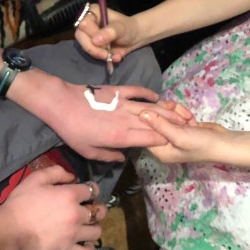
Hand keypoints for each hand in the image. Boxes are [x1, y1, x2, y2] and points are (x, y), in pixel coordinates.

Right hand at [0, 166, 106, 249]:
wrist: (9, 230)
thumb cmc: (20, 203)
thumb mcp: (35, 179)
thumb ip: (56, 172)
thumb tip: (72, 177)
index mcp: (70, 195)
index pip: (92, 190)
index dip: (91, 189)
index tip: (87, 191)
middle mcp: (77, 214)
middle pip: (99, 211)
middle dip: (98, 208)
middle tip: (90, 208)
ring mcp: (73, 234)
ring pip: (97, 232)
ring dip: (94, 227)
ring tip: (87, 226)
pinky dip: (89, 248)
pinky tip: (85, 243)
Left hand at [34, 80, 194, 161]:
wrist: (61, 103)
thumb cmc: (72, 131)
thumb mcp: (88, 151)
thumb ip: (108, 156)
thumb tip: (123, 158)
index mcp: (120, 136)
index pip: (149, 139)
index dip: (164, 140)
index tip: (176, 143)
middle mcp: (127, 120)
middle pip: (155, 123)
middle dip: (173, 126)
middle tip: (188, 128)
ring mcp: (123, 103)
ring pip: (150, 108)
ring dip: (167, 111)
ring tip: (181, 114)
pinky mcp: (118, 91)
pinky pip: (137, 91)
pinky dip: (149, 94)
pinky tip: (157, 98)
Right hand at [74, 5, 141, 63]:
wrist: (134, 37)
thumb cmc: (127, 28)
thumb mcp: (121, 28)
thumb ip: (110, 31)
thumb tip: (95, 40)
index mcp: (92, 12)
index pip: (83, 24)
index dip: (91, 34)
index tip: (103, 41)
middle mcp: (87, 22)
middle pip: (80, 36)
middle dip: (93, 48)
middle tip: (106, 54)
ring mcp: (88, 35)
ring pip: (85, 47)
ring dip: (99, 54)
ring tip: (114, 56)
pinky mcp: (91, 46)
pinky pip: (92, 54)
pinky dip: (104, 58)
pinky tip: (115, 57)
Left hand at [139, 111, 228, 163]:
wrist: (223, 143)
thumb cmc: (200, 144)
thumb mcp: (178, 135)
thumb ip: (159, 124)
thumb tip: (141, 113)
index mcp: (159, 150)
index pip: (144, 132)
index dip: (148, 119)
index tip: (155, 110)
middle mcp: (163, 143)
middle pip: (154, 121)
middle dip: (165, 113)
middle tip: (176, 112)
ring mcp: (173, 133)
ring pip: (165, 114)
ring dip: (176, 112)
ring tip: (188, 117)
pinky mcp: (181, 126)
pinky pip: (174, 114)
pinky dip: (182, 112)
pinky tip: (191, 117)